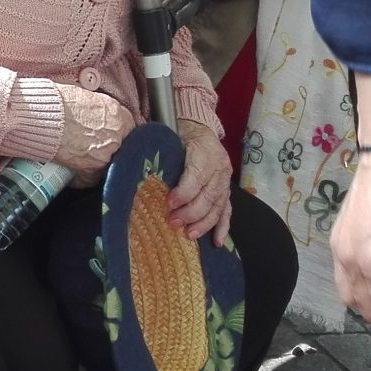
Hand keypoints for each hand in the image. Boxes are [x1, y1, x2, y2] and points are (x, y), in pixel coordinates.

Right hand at [54, 84, 136, 178]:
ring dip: (95, 165)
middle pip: (121, 147)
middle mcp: (116, 133)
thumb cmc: (53, 102)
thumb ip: (93, 106)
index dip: (116, 132)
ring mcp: (105, 153)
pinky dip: (80, 178)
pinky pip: (89, 179)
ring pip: (107, 164)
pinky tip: (70, 174)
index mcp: (116, 113)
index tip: (108, 134)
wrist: (36, 116)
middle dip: (109, 149)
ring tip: (79, 162)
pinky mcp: (90, 169)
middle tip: (93, 148)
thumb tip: (89, 112)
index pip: (127, 126)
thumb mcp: (80, 96)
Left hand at [165, 120, 233, 244]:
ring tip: (189, 235)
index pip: (197, 176)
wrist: (199, 128)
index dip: (184, 192)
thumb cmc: (179, 135)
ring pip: (218, 206)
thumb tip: (142, 176)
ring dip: (204, 223)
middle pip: (208, 195)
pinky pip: (228, 210)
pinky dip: (223, 227)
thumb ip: (162, 157)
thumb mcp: (169, 139)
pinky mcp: (227, 190)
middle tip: (174, 222)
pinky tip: (218, 242)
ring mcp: (225, 181)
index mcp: (204, 153)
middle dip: (191, 212)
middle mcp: (219, 168)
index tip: (169, 203)